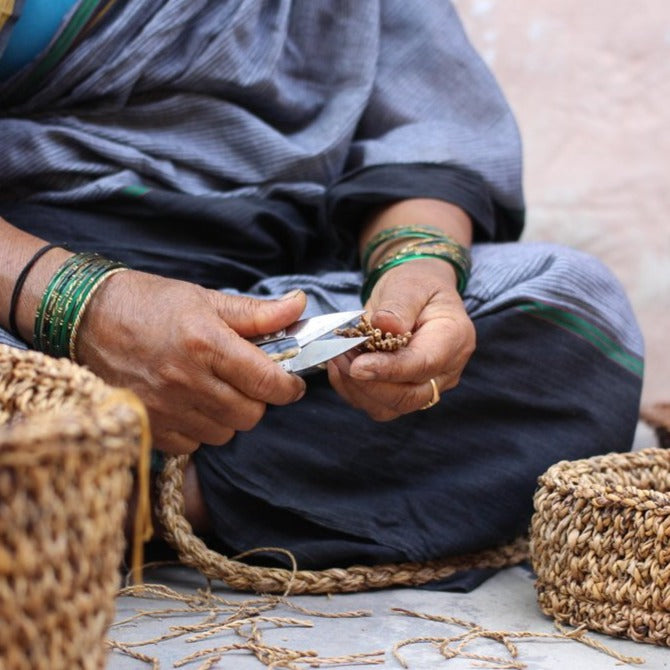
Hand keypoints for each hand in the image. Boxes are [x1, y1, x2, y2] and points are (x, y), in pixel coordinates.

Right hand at [75, 271, 306, 453]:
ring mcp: (165, 408)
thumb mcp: (205, 300)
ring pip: (225, 433)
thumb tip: (299, 307)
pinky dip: (201, 429)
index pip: (267, 382)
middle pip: (251, 415)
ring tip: (215, 389)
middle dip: (258, 400)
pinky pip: (194, 445)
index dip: (289, 386)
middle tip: (248, 381)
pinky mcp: (148, 427)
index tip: (292, 383)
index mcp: (206, 344)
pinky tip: (190, 403)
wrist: (87, 319)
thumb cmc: (149, 304)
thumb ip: (257, 313)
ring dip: (229, 415)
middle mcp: (186, 380)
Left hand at [327, 258, 474, 419]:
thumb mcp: (410, 285)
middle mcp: (444, 371)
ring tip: (338, 357)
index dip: (389, 369)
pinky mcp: (402, 392)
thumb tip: (384, 324)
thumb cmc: (417, 286)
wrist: (416, 294)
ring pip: (389, 407)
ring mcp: (424, 386)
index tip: (358, 365)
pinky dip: (352, 390)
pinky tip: (340, 366)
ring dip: (356, 388)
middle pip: (408, 397)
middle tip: (340, 357)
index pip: (422, 365)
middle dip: (368, 383)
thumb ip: (399, 305)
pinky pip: (375, 405)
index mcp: (454, 340)